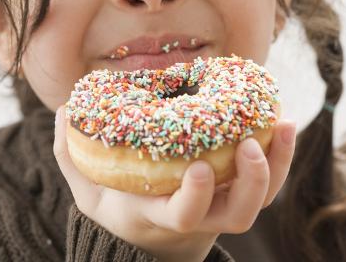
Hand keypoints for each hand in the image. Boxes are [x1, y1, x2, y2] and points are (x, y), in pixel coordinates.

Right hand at [54, 106, 295, 261]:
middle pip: (238, 214)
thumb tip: (64, 109)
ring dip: (275, 164)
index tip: (199, 168)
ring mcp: (221, 206)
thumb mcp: (88, 188)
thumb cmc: (117, 205)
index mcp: (162, 215)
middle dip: (250, 183)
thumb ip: (71, 153)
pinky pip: (266, 181)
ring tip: (281, 122)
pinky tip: (281, 122)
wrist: (148, 235)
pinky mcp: (234, 191)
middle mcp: (199, 217)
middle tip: (249, 143)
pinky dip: (278, 156)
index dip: (194, 198)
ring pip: (260, 199)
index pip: (184, 216)